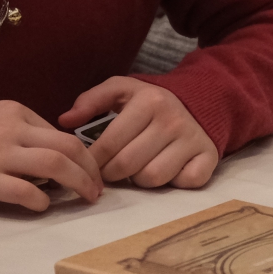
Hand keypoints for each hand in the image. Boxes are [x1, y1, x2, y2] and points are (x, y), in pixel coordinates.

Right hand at [0, 98, 102, 210]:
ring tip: (86, 197)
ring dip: (78, 183)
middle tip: (98, 187)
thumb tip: (38, 131)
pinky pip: (26, 192)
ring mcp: (1, 156)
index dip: (81, 154)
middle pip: (67, 147)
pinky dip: (42, 201)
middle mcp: (12, 130)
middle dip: (90, 169)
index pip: (60, 132)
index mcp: (14, 112)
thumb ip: (11, 117)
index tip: (88, 170)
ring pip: (55, 166)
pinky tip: (44, 206)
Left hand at [59, 78, 217, 188]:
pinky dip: (172, 183)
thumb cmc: (149, 101)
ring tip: (137, 168)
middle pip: (128, 165)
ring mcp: (193, 140)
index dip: (94, 161)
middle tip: (110, 171)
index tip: (90, 165)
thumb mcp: (121, 90)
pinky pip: (182, 184)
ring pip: (152, 178)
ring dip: (140, 180)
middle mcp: (172, 120)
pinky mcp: (208, 158)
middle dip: (113, 173)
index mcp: (149, 101)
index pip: (109, 144)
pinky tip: (166, 171)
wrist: (198, 102)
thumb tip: (64, 120)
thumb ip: (91, 100)